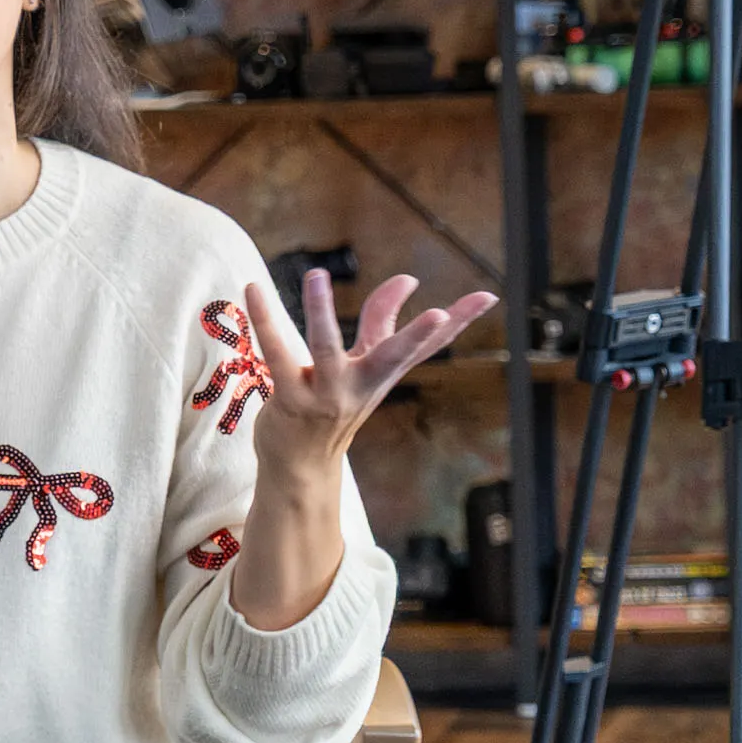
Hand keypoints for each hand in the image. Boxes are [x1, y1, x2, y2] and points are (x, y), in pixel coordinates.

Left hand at [242, 270, 496, 479]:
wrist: (299, 467)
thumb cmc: (332, 405)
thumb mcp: (363, 365)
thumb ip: (382, 321)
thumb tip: (408, 280)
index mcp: (384, 374)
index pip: (428, 345)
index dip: (460, 321)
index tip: (487, 295)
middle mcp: (362, 386)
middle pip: (394, 357)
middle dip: (417, 336)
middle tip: (440, 313)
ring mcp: (327, 396)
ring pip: (327, 350)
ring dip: (320, 312)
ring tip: (317, 275)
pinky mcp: (291, 400)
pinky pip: (277, 355)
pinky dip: (265, 320)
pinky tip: (254, 289)